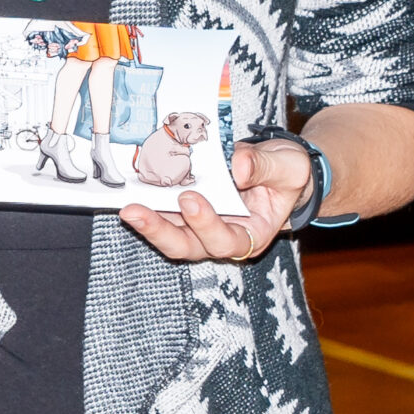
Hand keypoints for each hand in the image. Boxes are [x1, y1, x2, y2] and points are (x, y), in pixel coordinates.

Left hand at [119, 137, 315, 265]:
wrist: (276, 167)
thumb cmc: (285, 173)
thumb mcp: (288, 167)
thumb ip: (265, 167)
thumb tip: (238, 166)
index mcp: (252, 235)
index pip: (226, 242)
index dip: (206, 225)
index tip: (190, 199)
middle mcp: (220, 237)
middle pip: (186, 247)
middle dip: (160, 231)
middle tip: (136, 211)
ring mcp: (197, 226)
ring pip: (168, 235)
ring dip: (146, 222)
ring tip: (125, 206)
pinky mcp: (182, 211)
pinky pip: (162, 213)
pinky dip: (147, 204)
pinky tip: (129, 190)